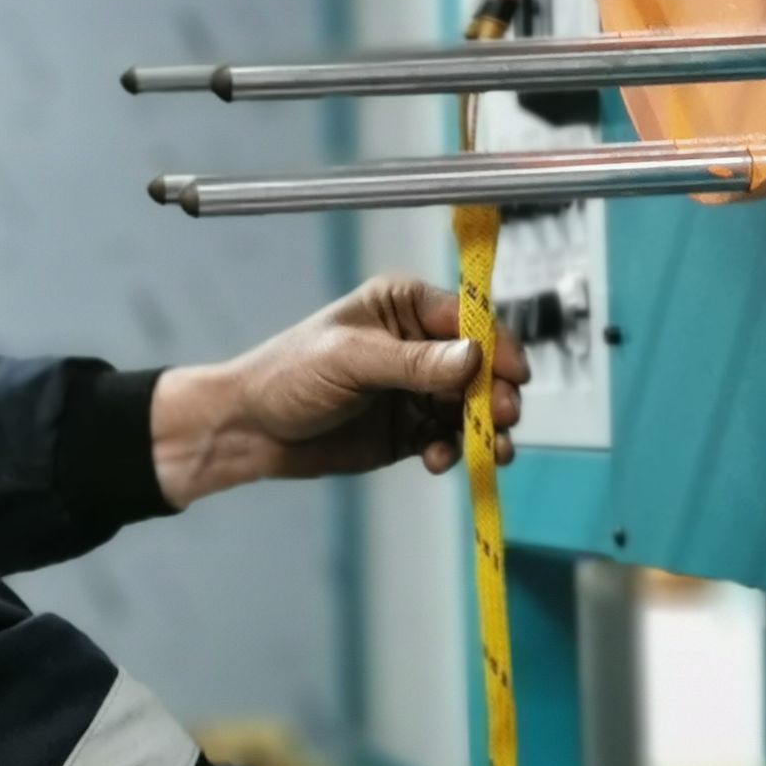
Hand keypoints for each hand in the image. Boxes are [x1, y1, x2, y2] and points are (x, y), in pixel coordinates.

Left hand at [150, 275, 524, 509]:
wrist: (251, 430)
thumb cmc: (288, 375)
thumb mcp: (350, 360)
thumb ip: (413, 362)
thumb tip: (474, 356)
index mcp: (404, 306)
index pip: (469, 319)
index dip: (497, 346)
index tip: (514, 376)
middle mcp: (420, 344)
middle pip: (481, 366)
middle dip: (495, 393)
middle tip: (503, 419)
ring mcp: (418, 388)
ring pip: (472, 407)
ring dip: (484, 429)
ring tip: (490, 451)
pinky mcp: (411, 429)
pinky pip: (449, 438)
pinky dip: (453, 450)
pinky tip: (438, 460)